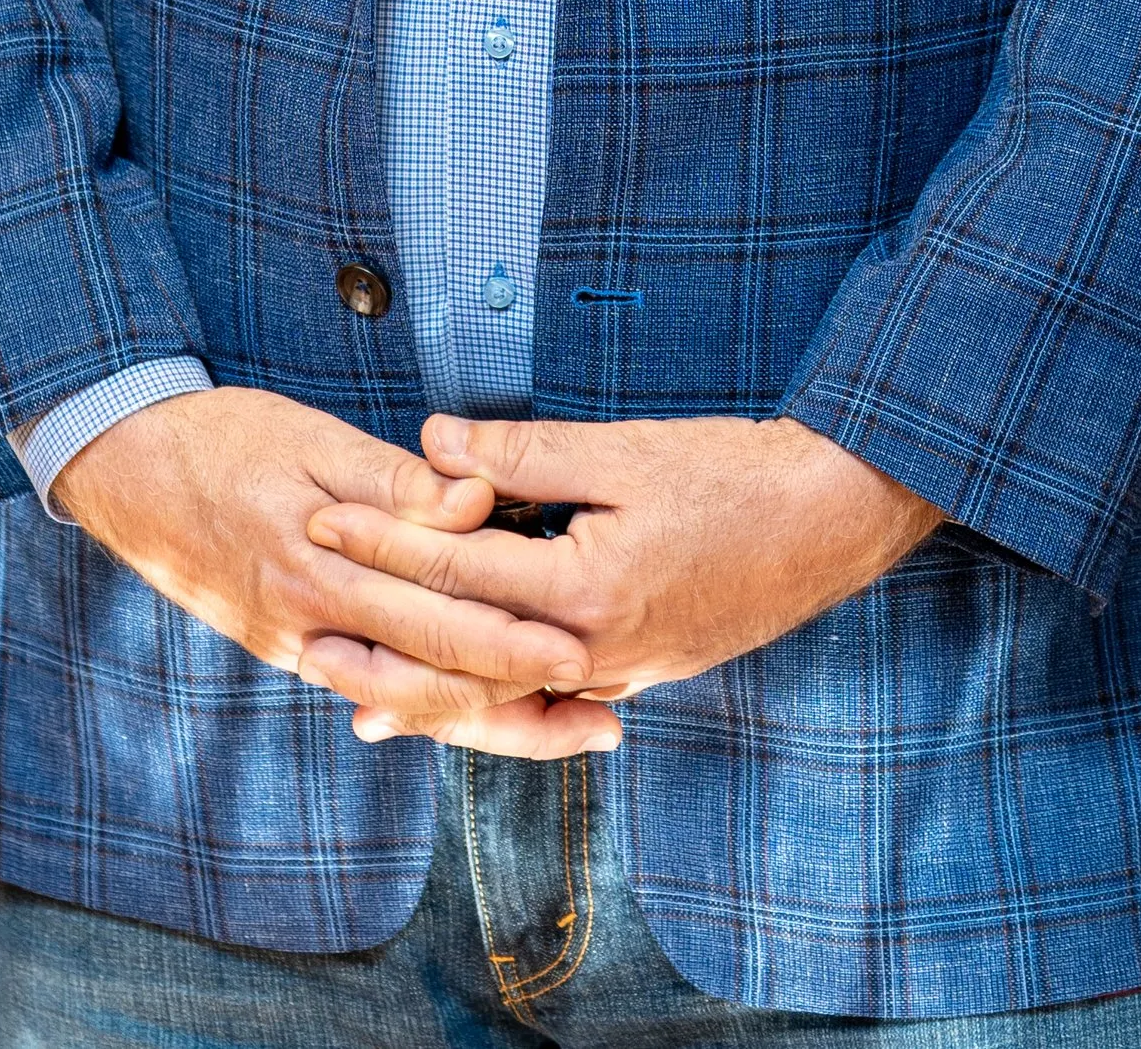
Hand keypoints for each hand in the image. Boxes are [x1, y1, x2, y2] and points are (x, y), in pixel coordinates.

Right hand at [47, 387, 616, 745]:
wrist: (120, 465)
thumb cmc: (219, 437)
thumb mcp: (308, 437)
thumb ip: (394, 481)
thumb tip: (476, 503)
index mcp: (321, 566)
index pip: (437, 617)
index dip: (514, 639)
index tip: (584, 650)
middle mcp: (309, 623)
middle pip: (432, 677)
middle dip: (520, 698)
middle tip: (599, 712)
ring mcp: (293, 644)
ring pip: (403, 697)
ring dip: (481, 716)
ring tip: (556, 724)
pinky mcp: (284, 644)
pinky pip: (366, 684)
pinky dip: (422, 703)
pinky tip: (468, 711)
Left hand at [300, 410, 940, 749]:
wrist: (833, 519)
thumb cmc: (733, 471)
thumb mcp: (623, 450)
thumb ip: (523, 452)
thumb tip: (433, 440)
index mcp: (585, 589)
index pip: (457, 572)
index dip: (385, 541)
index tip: (324, 516)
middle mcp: (597, 649)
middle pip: (467, 658)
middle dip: (384, 640)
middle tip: (307, 629)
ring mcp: (623, 673)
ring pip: (507, 694)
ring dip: (433, 694)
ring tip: (363, 700)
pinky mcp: (643, 672)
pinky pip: (550, 695)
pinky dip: (499, 697)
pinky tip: (472, 699)